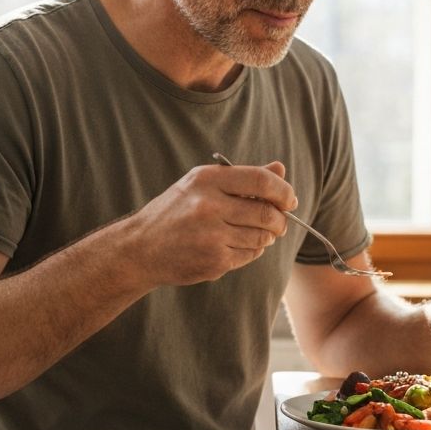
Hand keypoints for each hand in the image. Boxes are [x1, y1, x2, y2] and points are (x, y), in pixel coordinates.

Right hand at [127, 161, 294, 285]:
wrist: (140, 249)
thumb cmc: (176, 211)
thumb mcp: (203, 184)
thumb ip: (243, 177)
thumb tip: (280, 167)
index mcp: (207, 179)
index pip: (261, 180)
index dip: (283, 190)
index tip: (289, 199)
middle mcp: (209, 206)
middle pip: (267, 213)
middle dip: (281, 219)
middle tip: (280, 221)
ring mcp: (212, 236)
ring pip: (262, 237)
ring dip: (266, 236)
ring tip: (254, 232)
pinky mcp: (215, 261)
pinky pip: (250, 255)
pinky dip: (251, 250)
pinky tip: (235, 245)